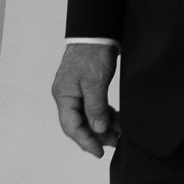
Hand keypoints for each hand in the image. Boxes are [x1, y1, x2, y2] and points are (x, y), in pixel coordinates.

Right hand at [52, 42, 119, 157]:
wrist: (97, 32)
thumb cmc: (92, 53)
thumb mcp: (95, 81)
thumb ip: (95, 107)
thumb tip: (98, 129)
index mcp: (64, 96)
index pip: (71, 126)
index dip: (85, 141)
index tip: (99, 152)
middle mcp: (67, 96)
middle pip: (79, 124)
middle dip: (96, 136)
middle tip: (115, 143)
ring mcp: (76, 92)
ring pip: (88, 116)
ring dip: (103, 126)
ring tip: (120, 134)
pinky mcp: (87, 88)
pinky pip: (94, 107)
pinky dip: (105, 115)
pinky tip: (117, 121)